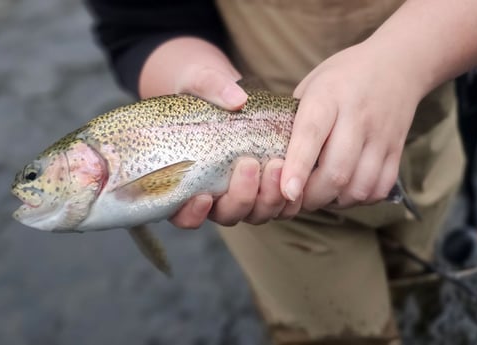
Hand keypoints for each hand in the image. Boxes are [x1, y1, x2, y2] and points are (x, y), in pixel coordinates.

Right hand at [138, 37, 289, 228]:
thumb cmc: (201, 89)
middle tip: (250, 164)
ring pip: (256, 213)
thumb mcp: (200, 81)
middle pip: (226, 215)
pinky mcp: (267, 187)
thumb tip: (237, 98)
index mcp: (185, 181)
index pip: (181, 215)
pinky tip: (295, 171)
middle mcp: (214, 196)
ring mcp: (242, 194)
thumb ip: (212, 87)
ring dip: (269, 197)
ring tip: (278, 164)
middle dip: (241, 196)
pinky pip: (281, 205)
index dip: (191, 214)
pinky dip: (289, 197)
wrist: (227, 91)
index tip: (203, 196)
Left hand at [281, 42, 424, 210]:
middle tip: (297, 199)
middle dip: (313, 196)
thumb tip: (271, 157)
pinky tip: (345, 191)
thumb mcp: (312, 85)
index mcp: (329, 96)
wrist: (397, 63)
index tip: (287, 191)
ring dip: (335, 201)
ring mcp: (381, 136)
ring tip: (321, 195)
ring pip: (359, 186)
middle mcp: (358, 117)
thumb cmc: (343, 76)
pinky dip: (359, 199)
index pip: (312, 134)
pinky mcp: (397, 151)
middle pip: (337, 171)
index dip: (298, 166)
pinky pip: (379, 189)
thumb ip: (293, 119)